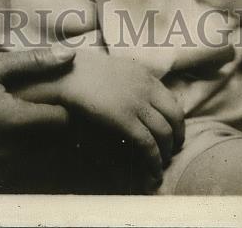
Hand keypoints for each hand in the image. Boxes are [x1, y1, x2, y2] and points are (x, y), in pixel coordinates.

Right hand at [0, 45, 75, 144]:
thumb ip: (32, 61)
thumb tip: (68, 54)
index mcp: (13, 122)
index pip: (60, 122)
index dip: (62, 104)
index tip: (52, 89)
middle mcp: (7, 149)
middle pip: (48, 141)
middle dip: (48, 121)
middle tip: (36, 97)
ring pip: (29, 152)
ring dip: (31, 134)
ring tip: (17, 108)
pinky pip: (8, 158)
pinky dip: (12, 143)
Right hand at [15, 49, 184, 186]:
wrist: (64, 72)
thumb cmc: (80, 71)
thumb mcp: (113, 69)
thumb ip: (129, 81)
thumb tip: (136, 98)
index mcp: (143, 74)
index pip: (171, 100)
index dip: (176, 120)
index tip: (174, 132)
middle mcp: (145, 87)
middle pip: (175, 116)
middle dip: (178, 137)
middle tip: (173, 150)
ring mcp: (136, 103)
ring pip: (165, 133)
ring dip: (167, 152)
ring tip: (162, 164)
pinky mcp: (125, 120)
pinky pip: (149, 144)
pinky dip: (154, 161)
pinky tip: (153, 171)